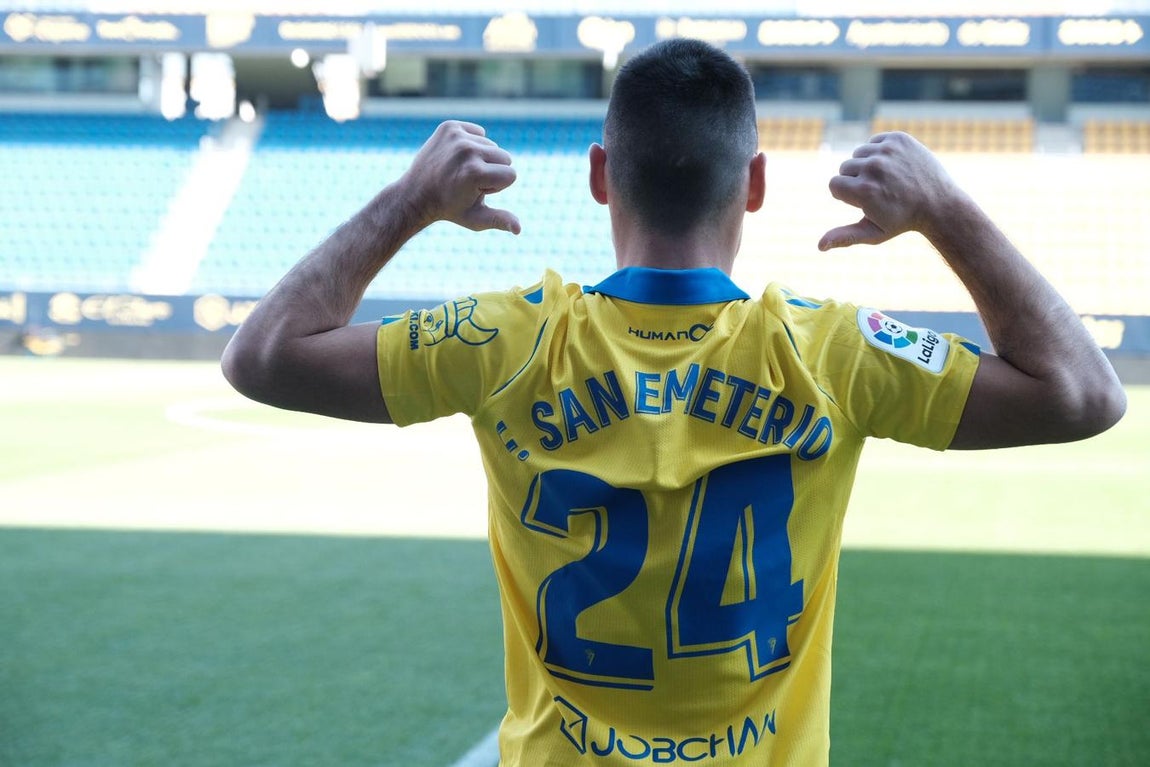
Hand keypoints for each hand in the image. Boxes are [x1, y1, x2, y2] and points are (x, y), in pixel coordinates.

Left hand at [397, 120, 521, 233]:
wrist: (416, 194)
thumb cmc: (450, 209)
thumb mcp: (476, 219)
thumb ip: (500, 220)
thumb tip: (519, 229)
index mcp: (475, 173)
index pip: (511, 175)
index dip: (497, 186)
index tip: (476, 190)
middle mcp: (466, 151)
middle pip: (505, 157)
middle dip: (493, 170)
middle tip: (468, 181)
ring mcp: (456, 136)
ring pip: (492, 145)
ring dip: (482, 158)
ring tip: (461, 170)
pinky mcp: (449, 127)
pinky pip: (478, 132)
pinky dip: (472, 143)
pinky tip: (456, 157)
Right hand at [818, 132, 959, 250]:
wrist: (939, 203)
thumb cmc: (902, 221)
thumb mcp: (873, 233)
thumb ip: (844, 237)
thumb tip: (819, 246)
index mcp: (864, 191)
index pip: (834, 184)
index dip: (846, 196)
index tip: (865, 202)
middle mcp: (874, 168)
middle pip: (844, 168)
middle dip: (856, 180)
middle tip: (880, 191)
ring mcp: (887, 151)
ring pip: (858, 154)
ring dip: (866, 165)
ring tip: (887, 179)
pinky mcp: (898, 139)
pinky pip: (873, 142)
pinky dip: (879, 153)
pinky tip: (894, 166)